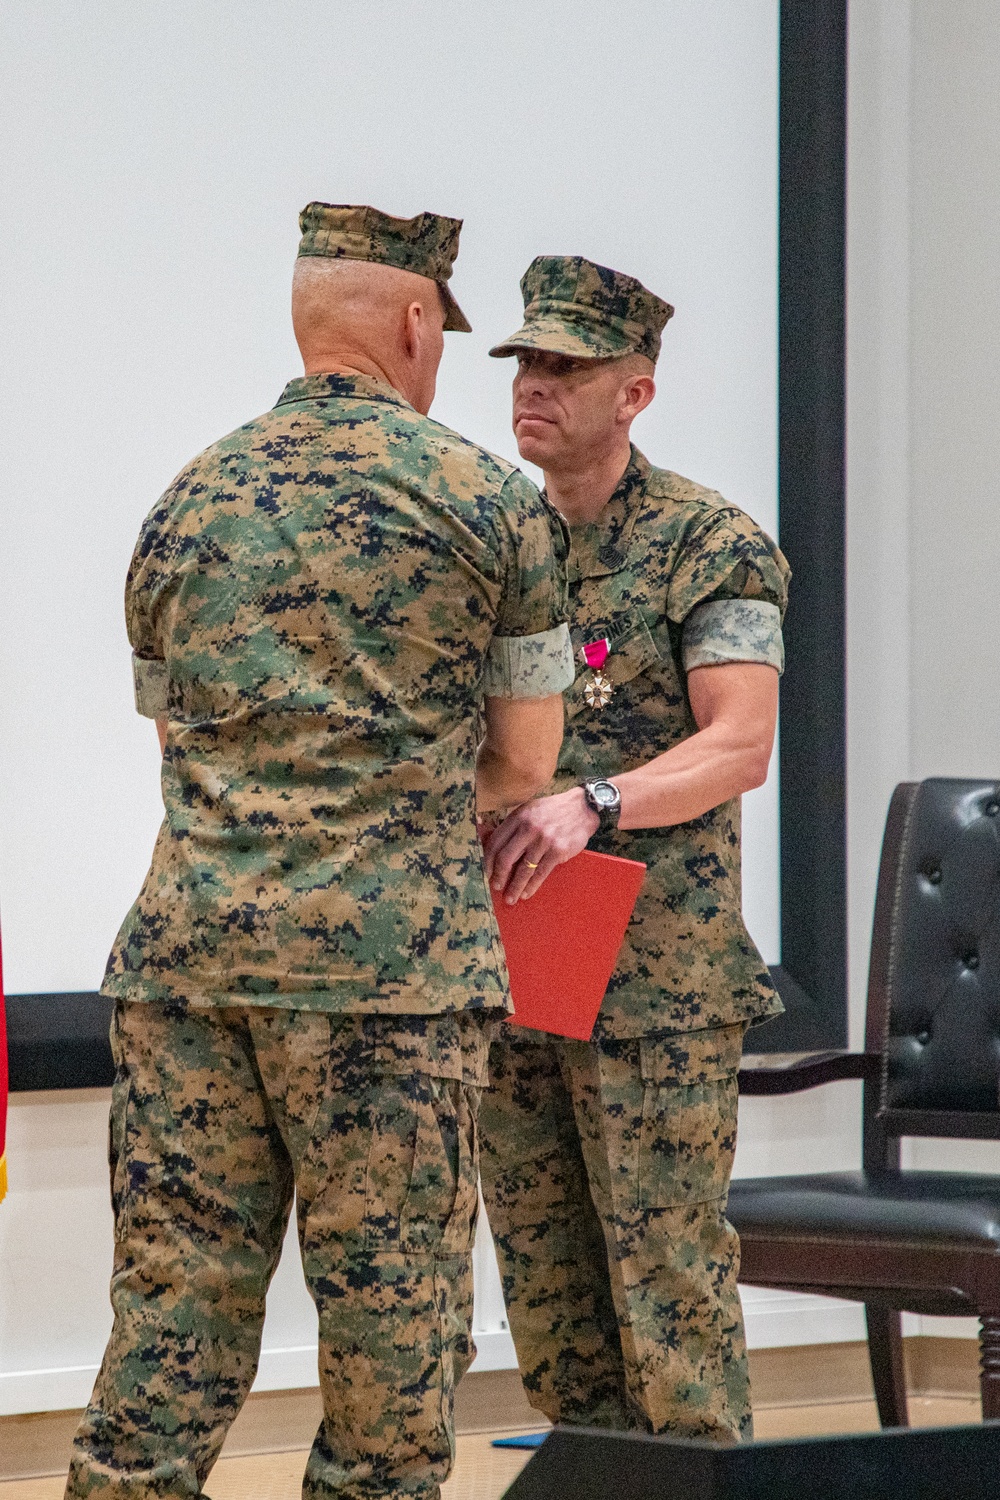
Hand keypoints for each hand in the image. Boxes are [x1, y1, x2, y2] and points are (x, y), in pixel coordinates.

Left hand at [483, 788, 598, 903]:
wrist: (582, 808)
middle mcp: (529, 828)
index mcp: (518, 817)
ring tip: (510, 898)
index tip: (486, 872)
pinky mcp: (558, 851)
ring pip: (523, 869)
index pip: (496, 842)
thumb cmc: (552, 810)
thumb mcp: (529, 810)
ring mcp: (544, 840)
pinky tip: (527, 893)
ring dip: (515, 887)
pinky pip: (541, 873)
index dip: (488, 861)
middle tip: (496, 887)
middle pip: (506, 858)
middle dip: (499, 876)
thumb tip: (490, 844)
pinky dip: (532, 886)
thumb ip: (513, 826)